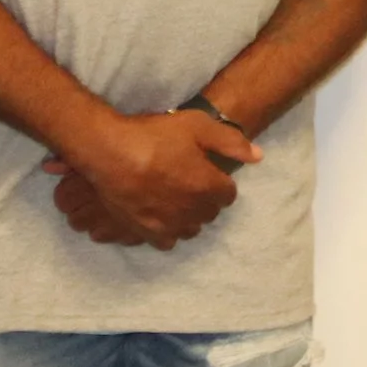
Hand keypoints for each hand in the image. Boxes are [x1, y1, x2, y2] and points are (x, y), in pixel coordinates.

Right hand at [54, 110, 259, 245]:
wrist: (108, 151)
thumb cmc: (153, 135)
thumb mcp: (197, 125)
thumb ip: (231, 141)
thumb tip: (258, 157)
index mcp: (208, 188)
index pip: (228, 194)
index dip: (219, 180)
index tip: (206, 170)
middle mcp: (192, 212)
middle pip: (211, 212)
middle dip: (206, 198)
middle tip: (190, 179)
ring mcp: (168, 225)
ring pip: (191, 228)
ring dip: (189, 215)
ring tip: (176, 197)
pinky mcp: (146, 232)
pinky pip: (167, 241)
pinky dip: (168, 230)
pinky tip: (160, 213)